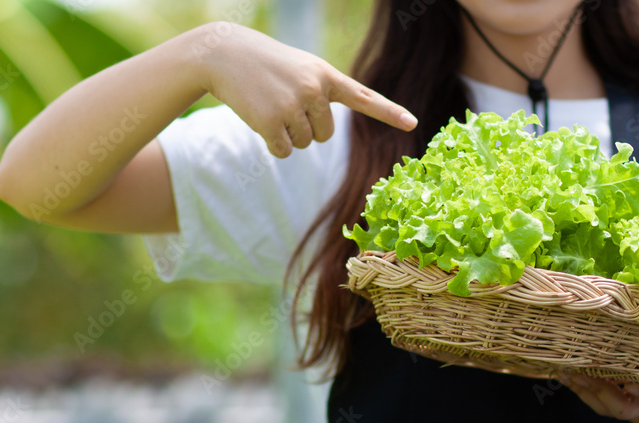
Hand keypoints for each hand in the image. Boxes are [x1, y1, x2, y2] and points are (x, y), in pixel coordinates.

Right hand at [194, 22, 417, 157]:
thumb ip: (322, 92)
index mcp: (327, 75)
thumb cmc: (267, 64)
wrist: (225, 54)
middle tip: (284, 103)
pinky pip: (284, 152)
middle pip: (325, 135)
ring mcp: (294, 105)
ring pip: (303, 144)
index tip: (413, 124)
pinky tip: (260, 120)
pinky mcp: (272, 121)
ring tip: (270, 105)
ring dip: (286, 134)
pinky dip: (272, 144)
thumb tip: (322, 134)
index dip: (390, 112)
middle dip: (305, 128)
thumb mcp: (301, 69)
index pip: (365, 97)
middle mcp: (315, 89)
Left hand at [557, 352, 638, 422]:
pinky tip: (565, 374)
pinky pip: (597, 404)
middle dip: (600, 392)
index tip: (630, 383)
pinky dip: (580, 390)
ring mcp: (634, 410)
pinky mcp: (617, 407)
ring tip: (565, 373)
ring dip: (583, 392)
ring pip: (606, 409)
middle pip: (626, 409)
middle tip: (580, 375)